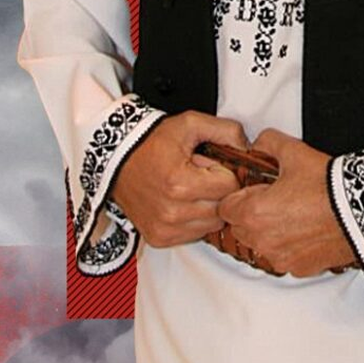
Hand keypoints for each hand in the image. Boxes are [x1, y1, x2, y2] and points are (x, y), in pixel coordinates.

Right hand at [112, 110, 248, 247]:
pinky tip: (182, 203)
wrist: (116, 158)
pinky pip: (195, 235)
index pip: (230, 187)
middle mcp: (172, 211)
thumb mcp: (189, 124)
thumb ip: (225, 130)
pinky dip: (194, 221)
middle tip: (201, 177)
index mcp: (181, 183)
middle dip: (218, 191)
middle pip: (223, 208)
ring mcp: (165, 228)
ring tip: (191, 190)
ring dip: (208, 208)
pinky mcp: (160, 238)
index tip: (209, 165)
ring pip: (212, 225)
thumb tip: (247, 147)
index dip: (224, 173)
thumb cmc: (151, 142)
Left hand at [217, 128, 357, 276]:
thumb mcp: (295, 152)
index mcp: (252, 213)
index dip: (240, 195)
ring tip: (296, 214)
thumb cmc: (328, 185)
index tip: (257, 189)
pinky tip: (309, 229)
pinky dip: (292, 246)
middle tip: (277, 198)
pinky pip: (285, 257)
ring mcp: (281, 257)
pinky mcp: (301, 268)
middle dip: (251, 214)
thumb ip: (268, 142)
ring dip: (270, 232)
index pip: (225, 208)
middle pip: (240, 228)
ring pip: (262, 245)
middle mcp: (262, 240)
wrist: (362, 211)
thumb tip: (259, 143)